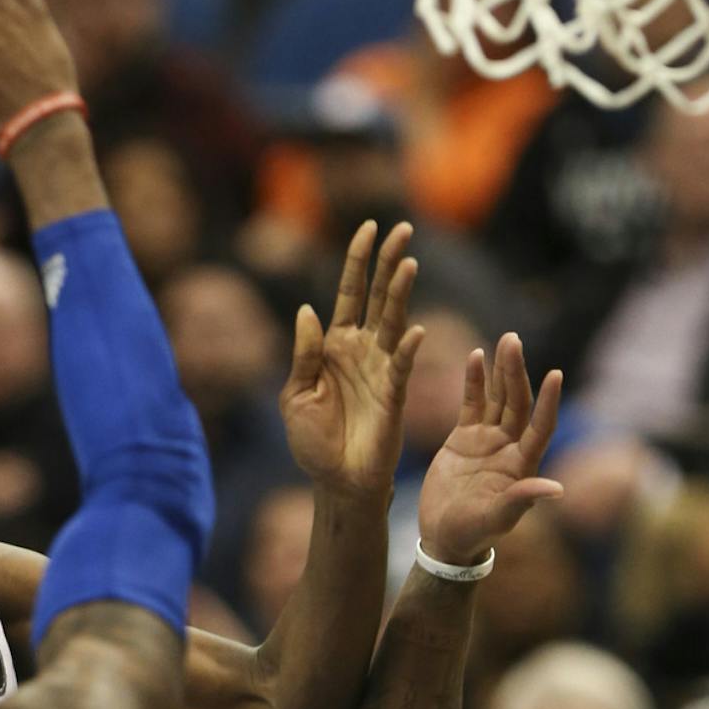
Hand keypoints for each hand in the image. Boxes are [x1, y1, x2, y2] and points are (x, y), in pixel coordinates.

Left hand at [279, 220, 422, 497]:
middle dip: (388, 262)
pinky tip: (414, 330)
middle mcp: (362, 349)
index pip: (349, 292)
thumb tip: (307, 310)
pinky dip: (409, 348)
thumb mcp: (295, 395)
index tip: (368, 227)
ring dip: (400, 293)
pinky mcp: (395, 394)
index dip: (357, 261)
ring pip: (394, 321)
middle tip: (403, 229)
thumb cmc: (312, 441)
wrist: (336, 481)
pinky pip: (403, 365)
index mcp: (333, 345)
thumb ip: (303, 354)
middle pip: (378, 296)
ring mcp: (381, 369)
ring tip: (408, 262)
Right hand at [416, 335, 563, 569]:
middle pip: (518, 403)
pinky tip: (476, 356)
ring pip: (498, 398)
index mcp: (522, 465)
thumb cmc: (473, 534)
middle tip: (514, 341)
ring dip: (502, 370)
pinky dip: (475, 381)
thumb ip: (522, 500)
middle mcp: (509, 447)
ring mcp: (488, 440)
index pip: (541, 427)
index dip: (548, 403)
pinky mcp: (465, 437)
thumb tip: (556, 489)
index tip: (556, 375)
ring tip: (506, 340)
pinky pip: (472, 403)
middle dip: (517, 372)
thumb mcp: (497, 518)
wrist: (444, 537)